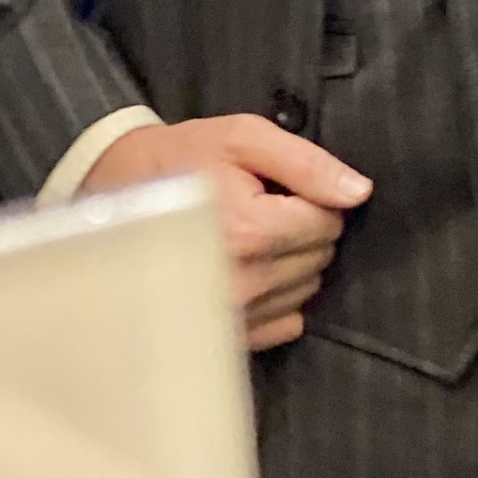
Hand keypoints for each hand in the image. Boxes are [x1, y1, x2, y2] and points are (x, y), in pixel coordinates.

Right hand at [82, 114, 371, 349]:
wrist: (118, 196)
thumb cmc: (184, 159)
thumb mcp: (243, 139)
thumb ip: (306, 163)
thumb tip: (359, 193)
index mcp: (248, 232)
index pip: (327, 223)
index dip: (313, 198)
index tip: (278, 187)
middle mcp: (242, 284)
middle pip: (319, 258)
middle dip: (303, 229)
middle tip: (262, 206)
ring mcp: (232, 318)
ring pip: (306, 289)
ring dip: (291, 261)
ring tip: (249, 234)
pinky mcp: (227, 338)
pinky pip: (287, 322)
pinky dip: (279, 295)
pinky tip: (248, 267)